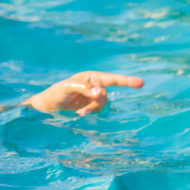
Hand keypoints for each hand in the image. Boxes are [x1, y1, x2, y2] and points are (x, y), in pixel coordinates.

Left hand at [23, 71, 144, 116]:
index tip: (141, 83)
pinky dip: (92, 112)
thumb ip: (83, 89)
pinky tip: (81, 113)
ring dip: (94, 109)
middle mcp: (94, 84)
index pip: (111, 79)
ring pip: (103, 103)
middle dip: (96, 104)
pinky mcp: (91, 103)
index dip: (127, 81)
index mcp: (91, 77)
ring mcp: (93, 94)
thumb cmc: (55, 93)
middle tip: (83, 111)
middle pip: (106, 95)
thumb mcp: (67, 88)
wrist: (48, 105)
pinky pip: (99, 109)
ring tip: (80, 112)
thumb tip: (100, 92)